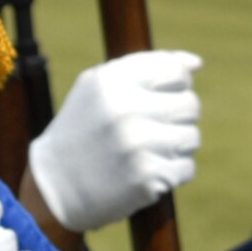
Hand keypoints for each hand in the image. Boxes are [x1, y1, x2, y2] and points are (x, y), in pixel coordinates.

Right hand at [28, 50, 201, 232]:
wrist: (54, 187)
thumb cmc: (85, 129)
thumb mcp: (100, 87)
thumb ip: (147, 67)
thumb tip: (197, 63)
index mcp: (111, 81)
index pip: (175, 71)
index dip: (177, 84)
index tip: (159, 97)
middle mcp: (124, 110)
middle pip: (190, 104)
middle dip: (178, 117)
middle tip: (152, 128)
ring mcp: (137, 145)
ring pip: (191, 137)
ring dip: (176, 146)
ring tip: (147, 150)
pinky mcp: (147, 178)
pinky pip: (186, 168)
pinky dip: (173, 172)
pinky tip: (146, 171)